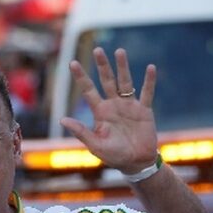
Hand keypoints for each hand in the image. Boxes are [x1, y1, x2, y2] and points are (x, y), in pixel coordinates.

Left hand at [60, 47, 158, 173]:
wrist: (135, 163)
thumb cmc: (113, 155)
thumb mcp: (95, 145)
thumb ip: (80, 131)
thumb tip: (62, 120)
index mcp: (100, 112)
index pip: (88, 90)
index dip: (81, 77)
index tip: (73, 62)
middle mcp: (113, 105)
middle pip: (106, 80)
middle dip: (102, 66)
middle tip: (97, 50)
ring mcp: (129, 106)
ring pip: (125, 82)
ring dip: (123, 67)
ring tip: (119, 51)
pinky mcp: (144, 110)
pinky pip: (147, 93)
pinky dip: (149, 82)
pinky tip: (151, 68)